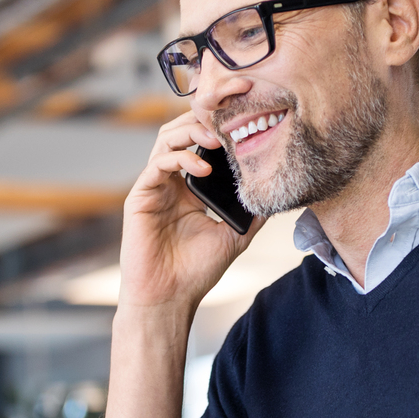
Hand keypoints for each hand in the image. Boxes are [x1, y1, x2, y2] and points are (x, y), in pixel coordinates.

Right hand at [117, 111, 264, 313]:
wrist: (169, 298)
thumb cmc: (196, 272)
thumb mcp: (235, 235)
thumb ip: (252, 212)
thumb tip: (278, 193)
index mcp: (189, 187)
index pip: (201, 143)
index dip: (218, 127)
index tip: (244, 119)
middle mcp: (170, 182)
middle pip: (181, 131)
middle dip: (204, 119)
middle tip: (230, 119)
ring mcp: (154, 187)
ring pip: (166, 139)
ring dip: (192, 132)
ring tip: (217, 139)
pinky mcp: (140, 197)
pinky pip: (156, 165)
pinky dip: (180, 159)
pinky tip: (204, 170)